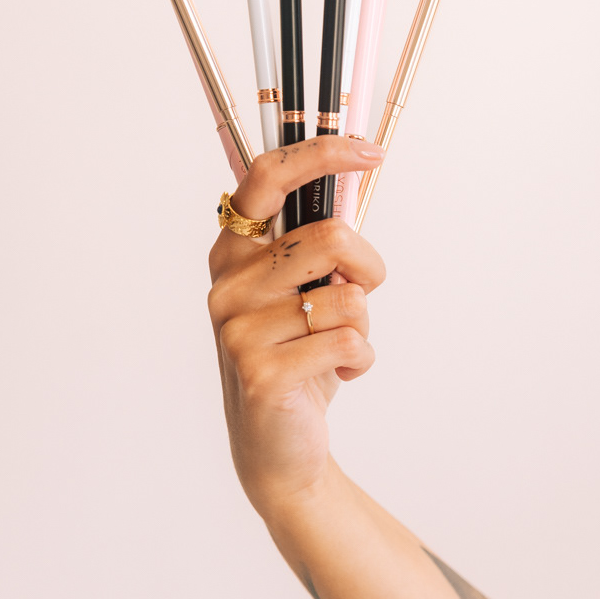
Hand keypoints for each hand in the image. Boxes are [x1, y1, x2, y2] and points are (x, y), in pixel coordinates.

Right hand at [207, 135, 386, 513]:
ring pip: (347, 296)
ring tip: (336, 348)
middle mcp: (228, 284)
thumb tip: (357, 170)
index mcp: (234, 252)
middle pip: (330, 236)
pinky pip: (349, 341)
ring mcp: (238, 328)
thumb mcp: (304, 292)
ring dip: (363, 324)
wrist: (279, 447)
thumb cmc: (298, 359)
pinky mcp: (261, 370)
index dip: (322, 153)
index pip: (268, 177)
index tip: (371, 151)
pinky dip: (361, 359)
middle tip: (360, 295)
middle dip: (367, 268)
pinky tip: (337, 375)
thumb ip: (320, 244)